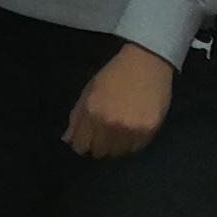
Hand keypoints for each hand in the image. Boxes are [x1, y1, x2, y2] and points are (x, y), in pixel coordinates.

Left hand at [62, 40, 175, 159]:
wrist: (146, 63)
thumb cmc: (115, 74)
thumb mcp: (90, 90)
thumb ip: (77, 116)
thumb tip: (67, 140)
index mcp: (92, 112)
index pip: (81, 145)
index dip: (82, 143)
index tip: (87, 138)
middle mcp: (110, 124)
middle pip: (99, 152)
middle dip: (99, 144)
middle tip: (105, 132)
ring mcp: (130, 130)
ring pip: (118, 153)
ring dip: (116, 145)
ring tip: (120, 129)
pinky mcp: (148, 132)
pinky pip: (135, 148)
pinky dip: (132, 142)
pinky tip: (133, 127)